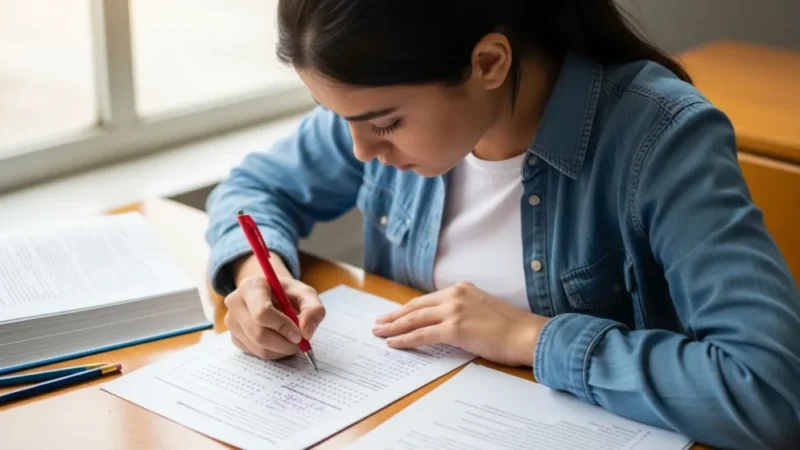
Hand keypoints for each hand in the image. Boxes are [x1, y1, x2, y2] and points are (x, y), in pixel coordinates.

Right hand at [224, 275, 325, 359]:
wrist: (271, 295)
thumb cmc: (288, 294)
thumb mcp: (306, 294)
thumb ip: (313, 309)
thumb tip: (307, 332)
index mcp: (251, 286)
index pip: (262, 313)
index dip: (283, 327)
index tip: (299, 335)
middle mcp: (235, 303)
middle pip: (259, 334)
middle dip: (284, 343)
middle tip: (300, 343)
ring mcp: (231, 322)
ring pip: (258, 347)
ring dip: (281, 350)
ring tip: (292, 340)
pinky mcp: (234, 337)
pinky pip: (255, 353)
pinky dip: (273, 353)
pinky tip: (280, 341)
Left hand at [372, 282, 548, 366]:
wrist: (526, 334)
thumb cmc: (510, 327)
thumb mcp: (484, 308)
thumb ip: (465, 309)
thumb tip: (448, 322)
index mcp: (462, 289)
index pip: (427, 300)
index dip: (408, 308)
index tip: (394, 314)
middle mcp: (455, 295)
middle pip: (416, 307)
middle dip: (394, 316)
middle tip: (378, 323)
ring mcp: (454, 311)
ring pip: (414, 319)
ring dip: (393, 327)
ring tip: (379, 332)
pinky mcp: (455, 328)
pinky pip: (422, 335)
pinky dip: (405, 339)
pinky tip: (393, 343)